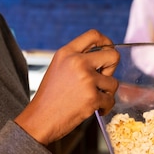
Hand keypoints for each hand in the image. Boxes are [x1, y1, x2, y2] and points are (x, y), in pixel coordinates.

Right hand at [15, 29, 118, 144]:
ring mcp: (86, 79)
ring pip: (114, 82)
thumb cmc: (50, 96)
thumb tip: (104, 56)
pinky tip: (96, 109)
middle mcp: (77, 62)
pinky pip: (111, 100)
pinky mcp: (92, 97)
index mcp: (67, 53)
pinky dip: (106, 107)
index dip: (106, 41)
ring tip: (94, 98)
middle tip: (103, 78)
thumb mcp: (58, 67)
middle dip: (112, 68)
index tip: (108, 49)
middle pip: (112, 55)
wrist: (40, 119)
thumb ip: (77, 59)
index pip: (93, 35)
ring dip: (107, 92)